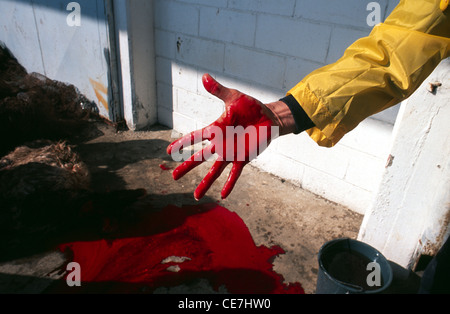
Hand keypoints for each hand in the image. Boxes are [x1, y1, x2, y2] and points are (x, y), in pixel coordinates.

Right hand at [167, 74, 279, 199]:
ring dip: (205, 183)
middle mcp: (220, 143)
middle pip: (199, 157)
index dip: (182, 143)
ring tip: (196, 196)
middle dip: (186, 167)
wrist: (269, 117)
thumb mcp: (234, 97)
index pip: (195, 137)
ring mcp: (231, 153)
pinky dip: (229, 184)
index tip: (168, 151)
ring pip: (214, 170)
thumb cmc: (251, 107)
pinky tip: (223, 195)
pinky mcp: (243, 158)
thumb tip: (204, 76)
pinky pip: (234, 173)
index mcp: (216, 128)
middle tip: (173, 176)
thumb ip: (218, 90)